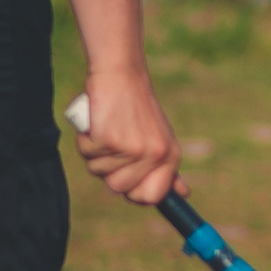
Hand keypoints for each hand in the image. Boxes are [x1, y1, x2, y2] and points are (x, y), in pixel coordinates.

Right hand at [73, 68, 183, 204]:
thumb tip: (184, 194)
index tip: (124, 175)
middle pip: (118, 188)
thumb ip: (167, 168)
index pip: (152, 197)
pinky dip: (86, 139)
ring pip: (98, 172)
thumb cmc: (136, 108)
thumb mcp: (159, 138)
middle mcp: (156, 155)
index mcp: (171, 157)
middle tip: (114, 142)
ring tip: (107, 127)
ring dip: (95, 153)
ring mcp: (133, 149)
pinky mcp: (109, 139)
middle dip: (108, 169)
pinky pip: (87, 153)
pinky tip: (98, 121)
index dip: (133, 192)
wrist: (121, 74)